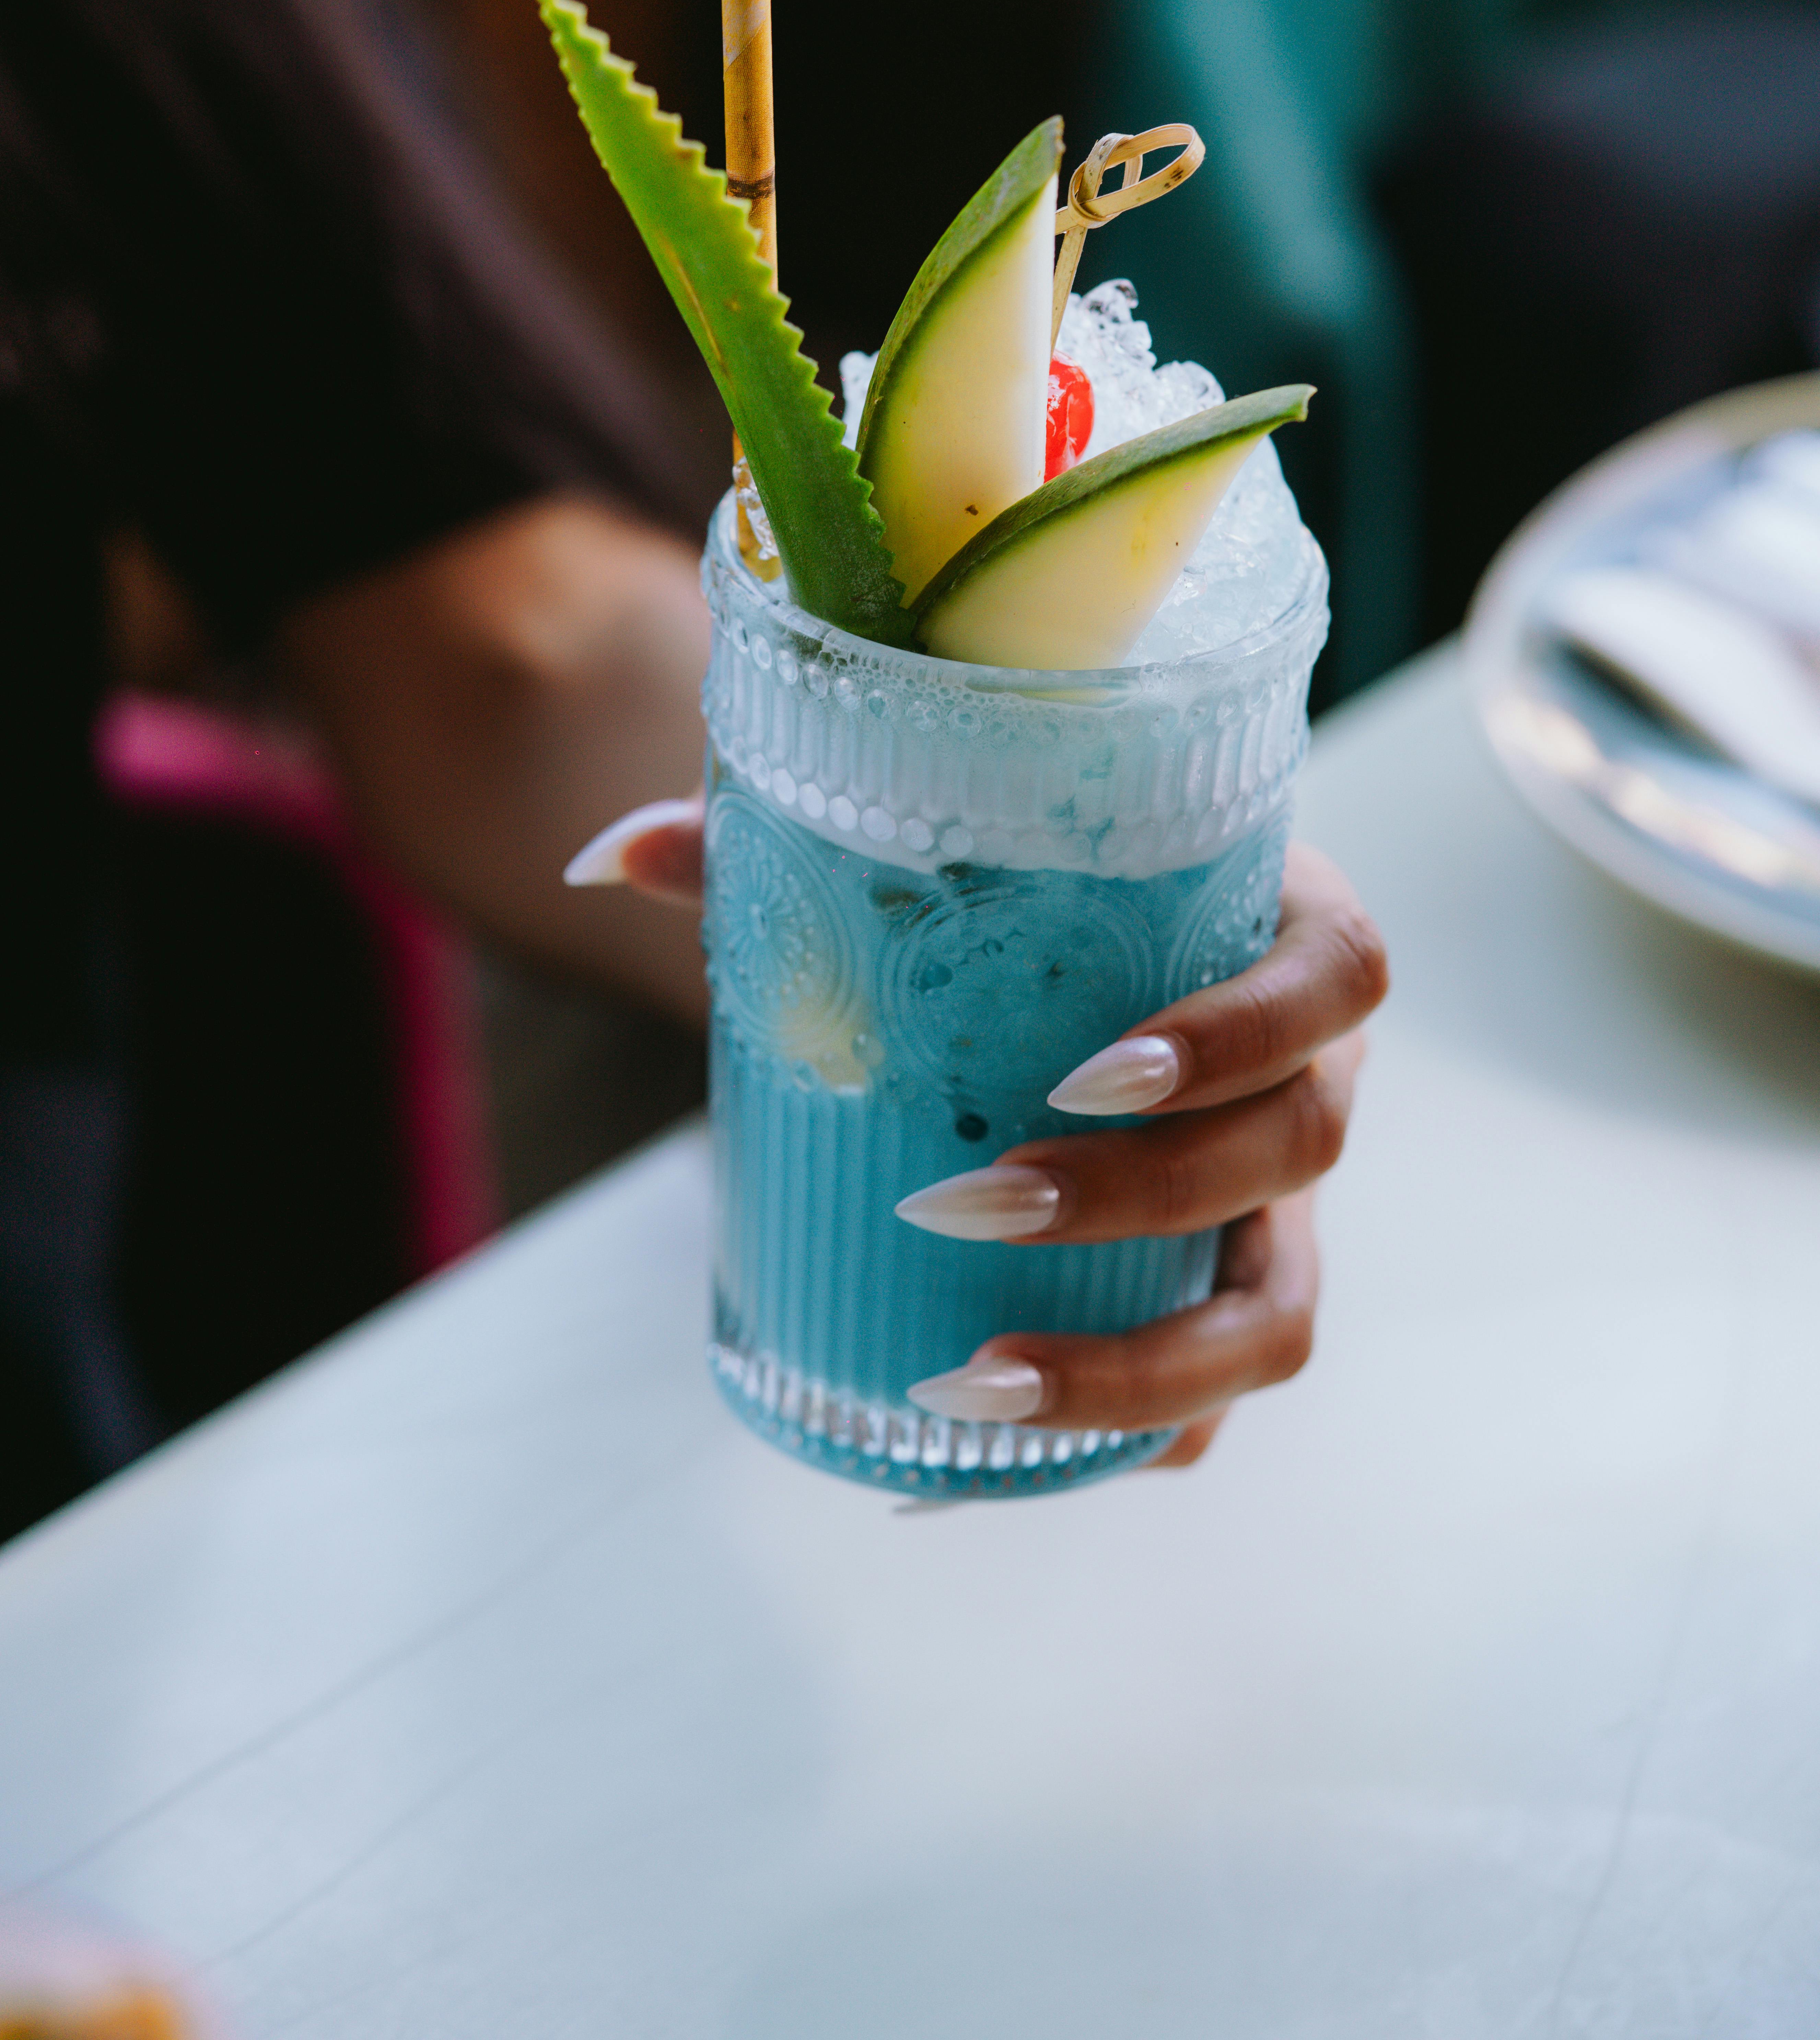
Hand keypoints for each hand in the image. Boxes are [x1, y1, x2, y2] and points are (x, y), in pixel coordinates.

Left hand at [577, 812, 1386, 1466]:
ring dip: (1141, 1364)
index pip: (1338, 979)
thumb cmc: (1034, 883)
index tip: (1090, 1072)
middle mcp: (1313, 1076)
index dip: (1241, 1034)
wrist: (1093, 947)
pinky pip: (1205, 1400)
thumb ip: (777, 834)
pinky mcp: (1227, 1293)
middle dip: (1144, 1198)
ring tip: (972, 1382)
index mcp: (1284, 937)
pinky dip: (1104, 1439)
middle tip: (967, 1203)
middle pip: (1297, 1155)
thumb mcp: (940, 843)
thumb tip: (607, 859)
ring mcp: (1282, 1204)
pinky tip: (954, 1469)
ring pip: (1274, 1315)